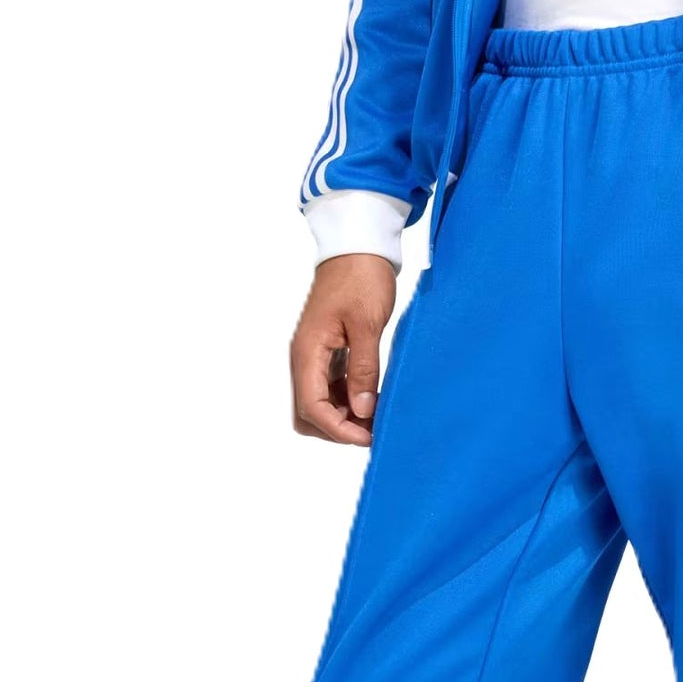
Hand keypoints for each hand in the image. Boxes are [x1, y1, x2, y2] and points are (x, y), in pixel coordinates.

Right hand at [290, 253, 398, 444]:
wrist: (358, 245)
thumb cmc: (362, 277)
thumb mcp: (367, 324)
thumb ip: (363, 369)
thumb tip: (363, 410)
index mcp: (308, 352)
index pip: (312, 408)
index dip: (339, 430)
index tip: (369, 436)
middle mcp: (304, 358)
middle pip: (309, 414)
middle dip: (337, 428)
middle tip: (373, 428)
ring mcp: (314, 356)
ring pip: (319, 404)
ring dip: (344, 416)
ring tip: (378, 415)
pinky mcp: (327, 352)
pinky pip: (330, 388)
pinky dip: (348, 400)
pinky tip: (373, 397)